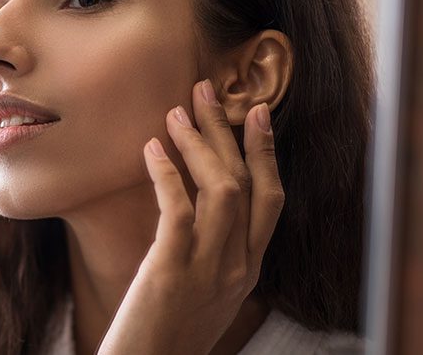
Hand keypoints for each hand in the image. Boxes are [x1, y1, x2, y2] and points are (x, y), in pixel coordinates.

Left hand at [97, 80, 284, 354]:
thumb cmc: (164, 334)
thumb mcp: (202, 293)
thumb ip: (209, 254)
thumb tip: (193, 208)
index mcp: (248, 270)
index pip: (271, 200)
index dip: (266, 152)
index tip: (256, 112)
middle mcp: (238, 268)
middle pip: (248, 184)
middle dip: (230, 132)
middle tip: (206, 91)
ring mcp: (209, 271)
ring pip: (221, 190)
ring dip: (199, 144)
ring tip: (175, 111)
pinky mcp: (172, 273)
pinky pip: (179, 211)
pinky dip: (168, 174)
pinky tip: (151, 150)